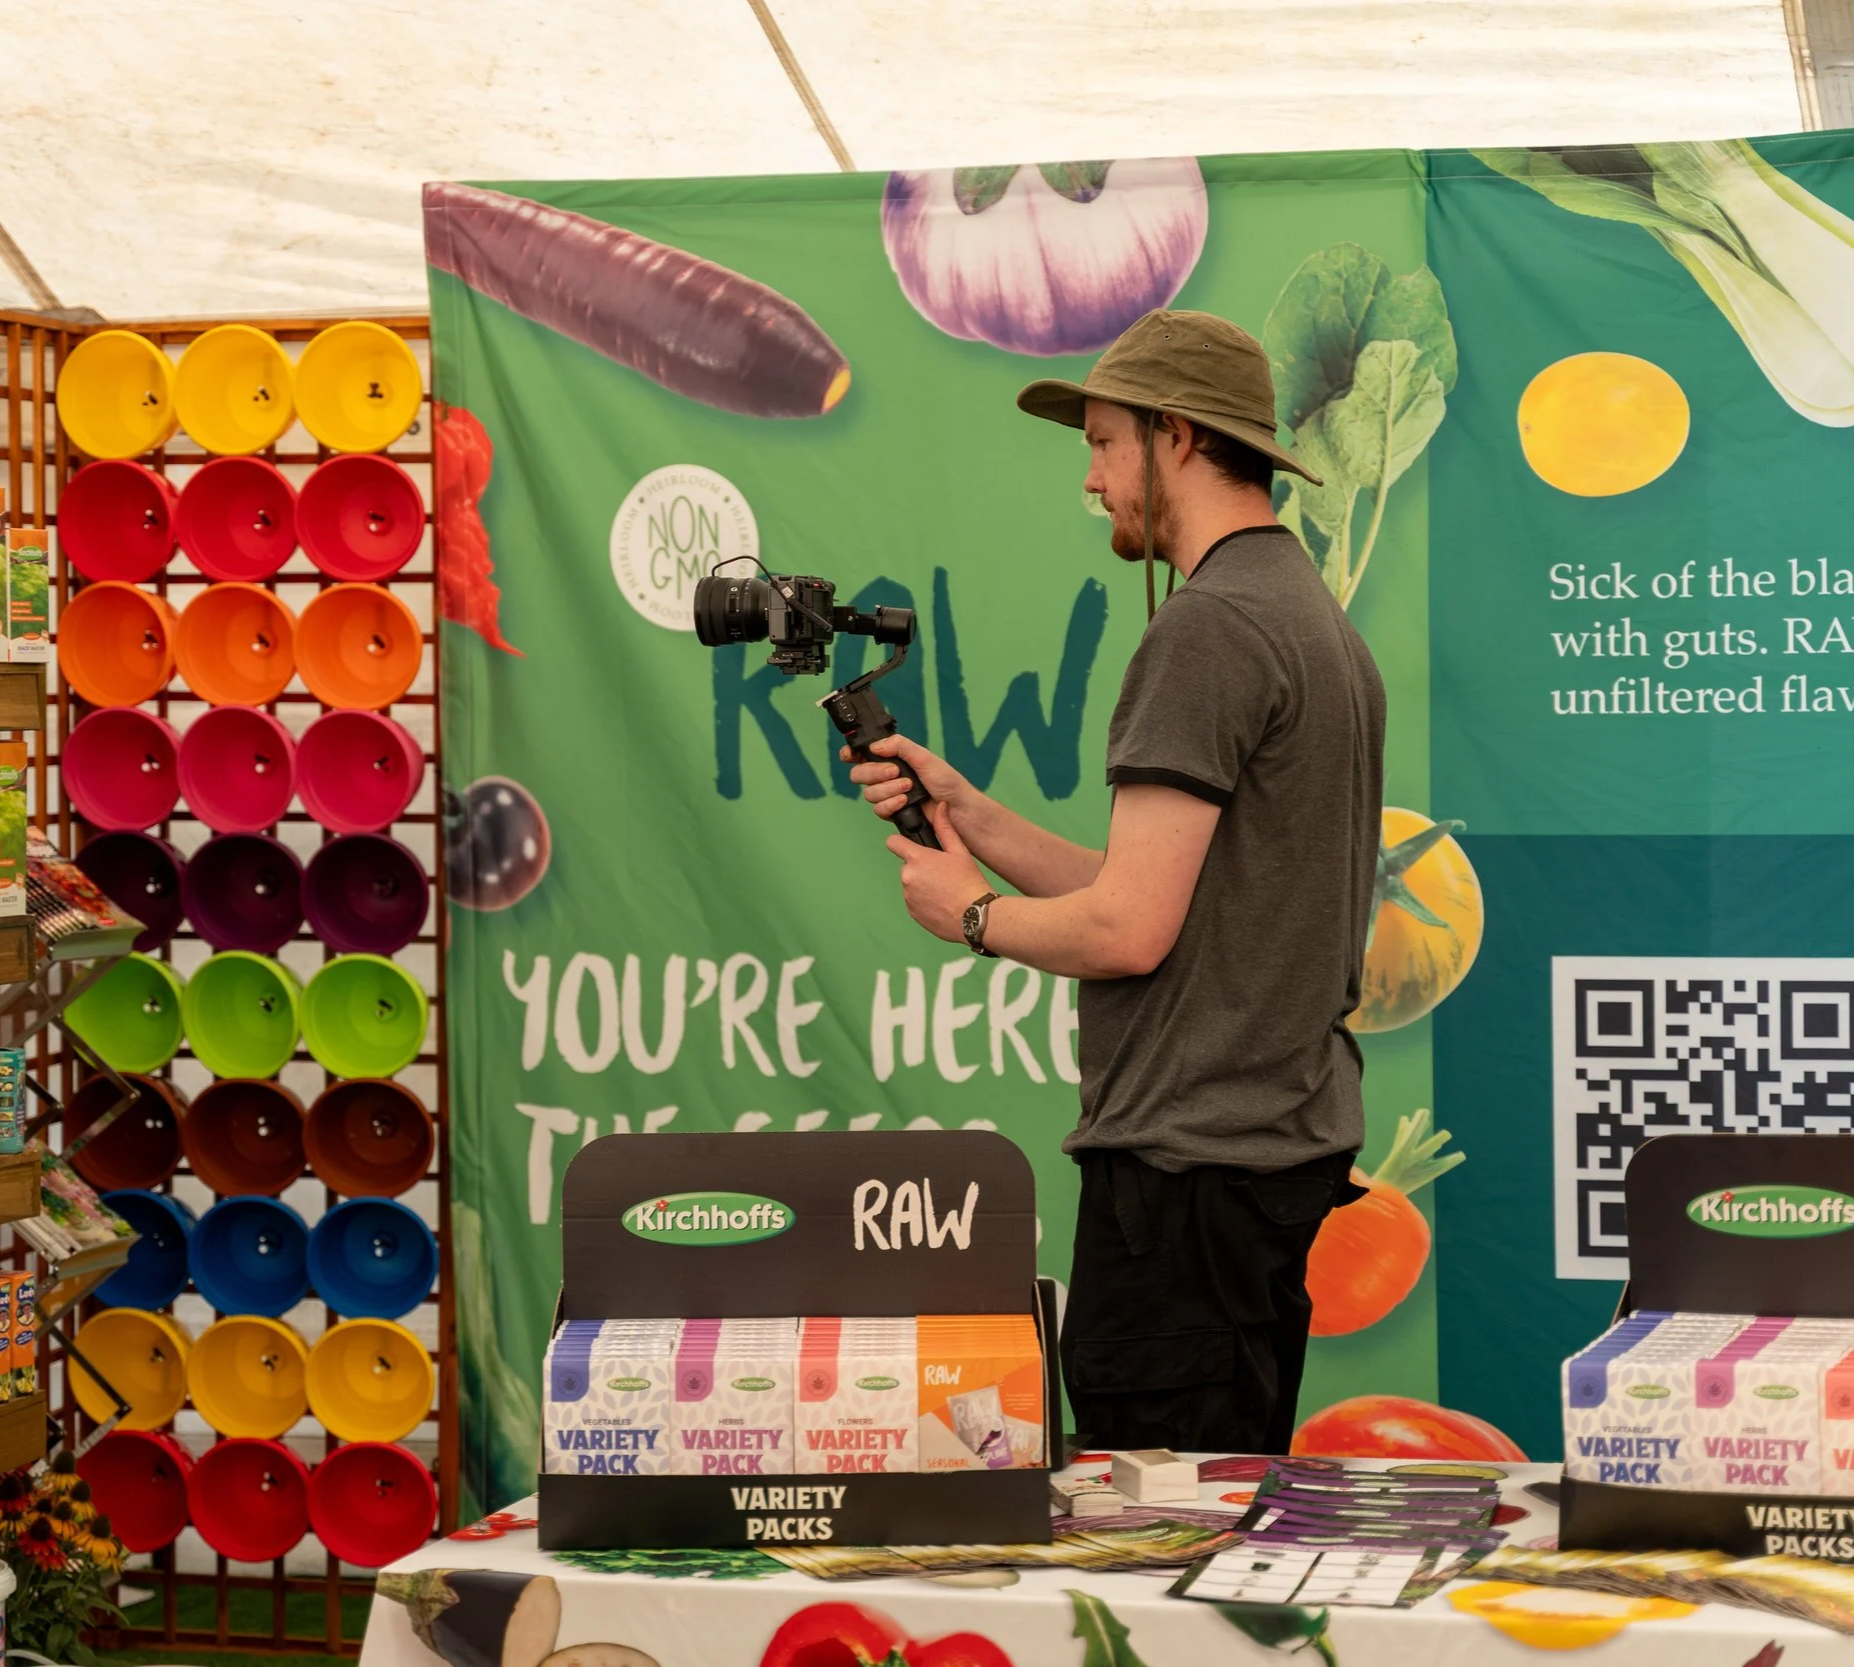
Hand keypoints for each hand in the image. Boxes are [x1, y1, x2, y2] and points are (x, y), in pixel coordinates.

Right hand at [842, 735, 971, 826]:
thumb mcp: (924, 757)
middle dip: (874, 772)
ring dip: (888, 789)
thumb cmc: (946, 781)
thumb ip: (899, 746)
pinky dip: (890, 804)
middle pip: (859, 774)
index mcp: (892, 758)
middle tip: (895, 771)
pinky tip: (904, 801)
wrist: (956, 808)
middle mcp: (886, 776)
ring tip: (908, 788)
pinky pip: (878, 810)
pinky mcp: (892, 812)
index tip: (850, 755)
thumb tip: (875, 747)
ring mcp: (888, 795)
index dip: (851, 754)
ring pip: (868, 794)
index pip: (862, 754)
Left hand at [887, 801, 990, 943]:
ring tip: (945, 890)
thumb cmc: (969, 883)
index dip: (899, 842)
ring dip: (922, 885)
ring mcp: (908, 896)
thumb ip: (945, 828)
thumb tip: (941, 807)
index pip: (893, 843)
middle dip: (920, 868)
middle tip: (942, 874)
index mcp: (917, 859)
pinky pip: (914, 901)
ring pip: (911, 884)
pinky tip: (943, 902)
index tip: (906, 845)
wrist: (975, 916)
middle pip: (908, 866)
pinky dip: (924, 901)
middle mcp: (908, 877)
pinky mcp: (912, 912)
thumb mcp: (960, 851)